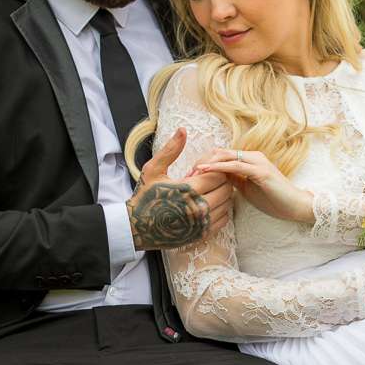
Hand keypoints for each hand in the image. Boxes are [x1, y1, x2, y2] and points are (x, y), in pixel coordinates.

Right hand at [129, 127, 233, 250]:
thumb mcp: (154, 170)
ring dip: (222, 197)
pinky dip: (220, 211)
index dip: (216, 170)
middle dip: (221, 182)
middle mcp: (198, 208)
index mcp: (188, 189)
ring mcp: (201, 223)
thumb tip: (183, 130)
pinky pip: (223, 220)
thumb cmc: (145, 197)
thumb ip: (171, 150)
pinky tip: (208, 206)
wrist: (137, 228)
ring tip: (209, 192)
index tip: (207, 170)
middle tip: (210, 180)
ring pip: (227, 205)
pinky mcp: (202, 234)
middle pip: (226, 190)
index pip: (218, 175)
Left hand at [188, 147, 314, 224]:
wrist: (295, 206)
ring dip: (206, 163)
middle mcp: (252, 156)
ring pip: (225, 155)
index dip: (204, 162)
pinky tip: (205, 172)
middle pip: (220, 151)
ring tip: (192, 173)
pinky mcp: (260, 171)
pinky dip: (218, 167)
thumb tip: (217, 179)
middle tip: (187, 174)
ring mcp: (257, 162)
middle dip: (201, 161)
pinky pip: (234, 165)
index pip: (221, 155)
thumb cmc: (273, 200)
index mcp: (249, 159)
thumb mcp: (247, 189)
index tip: (190, 175)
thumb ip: (234, 181)